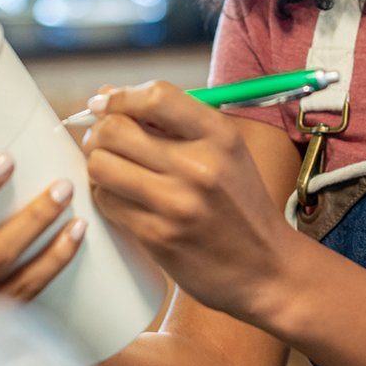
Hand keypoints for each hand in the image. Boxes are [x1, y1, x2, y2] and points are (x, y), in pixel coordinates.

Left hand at [81, 82, 297, 319]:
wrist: (267, 269)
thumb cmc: (239, 202)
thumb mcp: (224, 149)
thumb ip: (170, 119)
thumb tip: (104, 96)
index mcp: (219, 136)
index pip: (156, 96)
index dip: (120, 97)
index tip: (104, 104)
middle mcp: (198, 166)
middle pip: (115, 129)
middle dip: (99, 131)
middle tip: (102, 140)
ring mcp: (176, 204)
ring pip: (101, 165)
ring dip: (97, 163)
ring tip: (111, 168)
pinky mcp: (158, 237)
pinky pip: (106, 201)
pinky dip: (105, 194)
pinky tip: (122, 196)